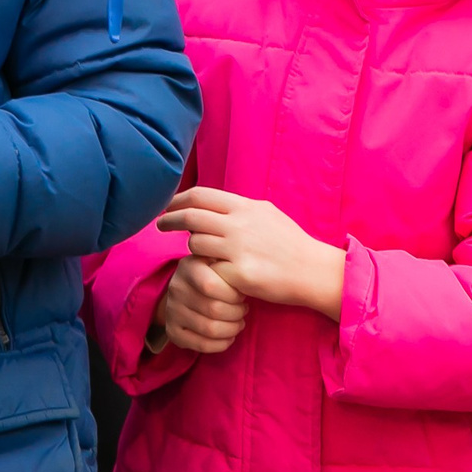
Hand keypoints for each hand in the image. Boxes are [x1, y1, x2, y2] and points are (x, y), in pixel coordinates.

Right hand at [152, 255, 247, 355]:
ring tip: (239, 322)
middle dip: (236, 313)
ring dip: (232, 329)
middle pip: (213, 309)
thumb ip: (230, 264)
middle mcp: (176, 288)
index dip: (233, 294)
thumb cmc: (213, 273)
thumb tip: (247, 278)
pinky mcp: (172, 331)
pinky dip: (221, 344)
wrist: (186, 287)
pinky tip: (229, 336)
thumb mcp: (219, 260)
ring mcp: (172, 311)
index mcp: (189, 267)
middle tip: (243, 310)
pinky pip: (201, 344)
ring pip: (210, 329)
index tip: (242, 295)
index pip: (211, 285)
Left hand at [155, 187, 344, 321]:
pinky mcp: (239, 275)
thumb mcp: (266, 214)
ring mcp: (238, 250)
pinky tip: (206, 273)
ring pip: (195, 244)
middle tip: (158, 225)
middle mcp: (239, 225)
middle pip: (191, 217)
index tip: (167, 205)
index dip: (178, 199)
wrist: (312, 270)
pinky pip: (208, 270)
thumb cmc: (290, 242)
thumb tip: (213, 205)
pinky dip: (203, 270)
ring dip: (190, 248)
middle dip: (169, 220)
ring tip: (193, 252)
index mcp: (245, 207)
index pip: (200, 196)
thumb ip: (239, 209)